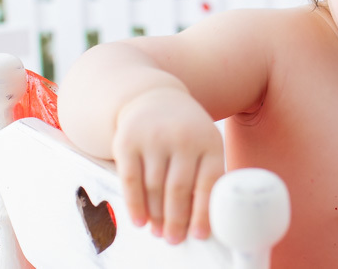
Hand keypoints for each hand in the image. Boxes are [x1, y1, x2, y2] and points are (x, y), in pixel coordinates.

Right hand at [111, 87, 224, 243]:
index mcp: (209, 141)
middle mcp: (183, 137)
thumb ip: (206, 176)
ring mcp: (154, 137)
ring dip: (156, 216)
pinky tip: (139, 221)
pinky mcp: (128, 141)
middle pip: (179, 189)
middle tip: (174, 239)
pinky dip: (134, 205)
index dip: (203, 213)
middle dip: (176, 220)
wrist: (154, 97)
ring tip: (158, 232)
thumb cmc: (185, 133)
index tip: (199, 235)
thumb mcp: (204, 144)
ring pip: (154, 187)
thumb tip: (203, 222)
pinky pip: (130, 180)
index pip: (208, 183)